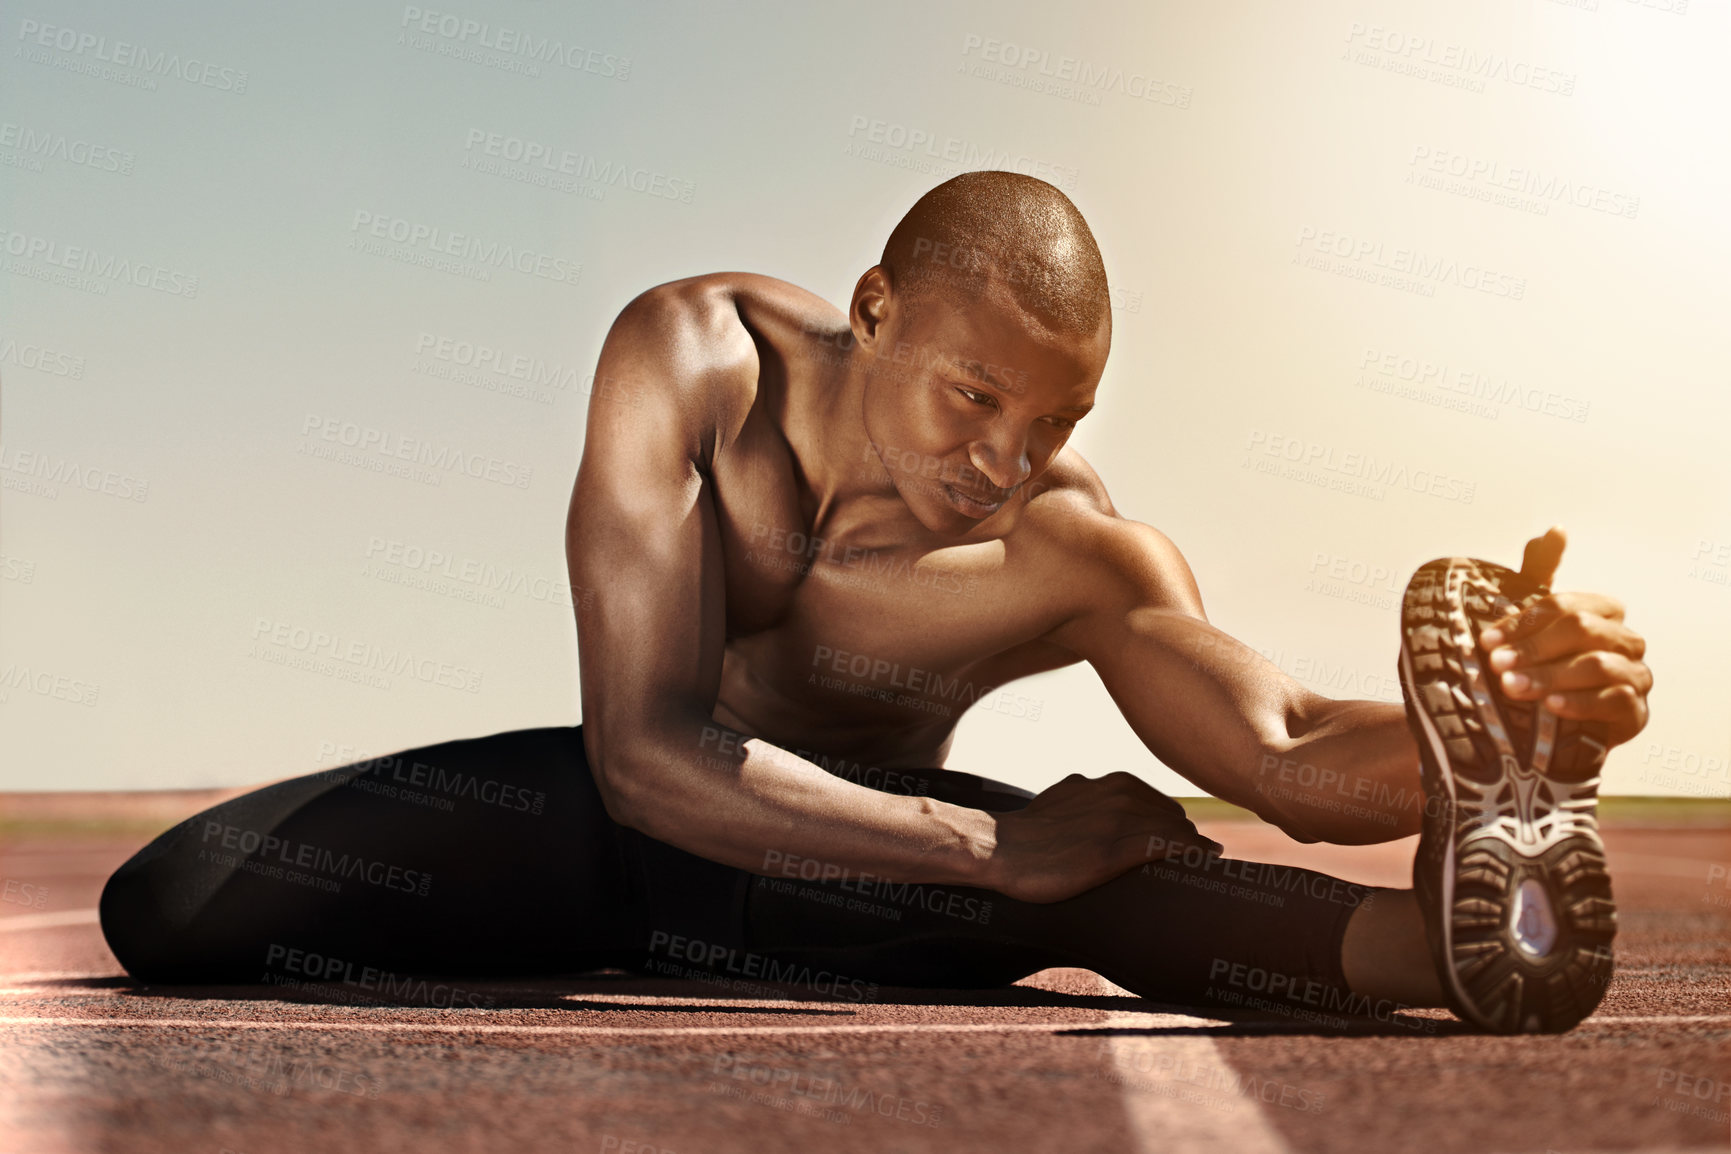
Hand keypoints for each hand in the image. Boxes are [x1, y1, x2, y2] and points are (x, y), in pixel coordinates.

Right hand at [981, 772, 1222, 902]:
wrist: (1000, 847)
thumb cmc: (1032, 830)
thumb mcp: (1070, 797)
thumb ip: (1096, 796)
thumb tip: (1109, 802)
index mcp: (1113, 781)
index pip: (1161, 803)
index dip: (1175, 824)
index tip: (1185, 843)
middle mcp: (1120, 793)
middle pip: (1175, 815)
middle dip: (1188, 834)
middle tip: (1201, 856)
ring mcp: (1118, 821)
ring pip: (1177, 828)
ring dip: (1195, 844)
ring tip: (1207, 860)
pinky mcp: (1112, 851)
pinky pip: (1167, 845)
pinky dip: (1192, 851)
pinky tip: (1207, 858)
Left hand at [1478, 526, 1652, 745]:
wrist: (1556, 727)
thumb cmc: (1545, 665)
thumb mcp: (1537, 621)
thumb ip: (1542, 575)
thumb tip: (1555, 530)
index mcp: (1603, 611)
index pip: (1563, 605)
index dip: (1523, 622)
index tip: (1487, 641)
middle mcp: (1625, 639)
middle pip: (1581, 631)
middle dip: (1534, 648)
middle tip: (1496, 665)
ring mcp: (1635, 675)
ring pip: (1598, 666)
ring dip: (1551, 675)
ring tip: (1514, 687)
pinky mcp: (1636, 711)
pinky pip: (1613, 701)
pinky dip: (1580, 702)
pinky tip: (1552, 707)